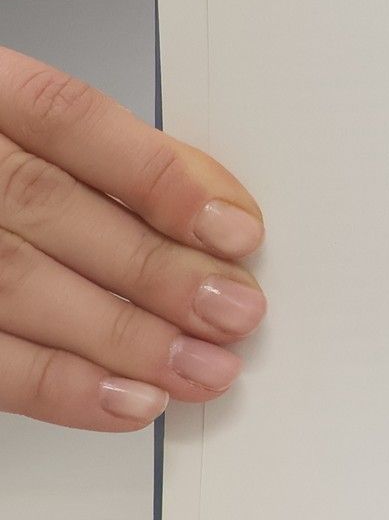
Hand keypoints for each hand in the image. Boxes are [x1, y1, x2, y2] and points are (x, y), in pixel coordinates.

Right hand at [0, 48, 264, 430]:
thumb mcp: (34, 134)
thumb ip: (110, 162)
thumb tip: (215, 217)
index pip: (71, 120)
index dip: (159, 176)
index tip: (236, 229)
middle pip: (52, 210)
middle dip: (155, 269)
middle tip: (234, 310)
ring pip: (19, 285)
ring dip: (124, 337)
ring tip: (200, 367)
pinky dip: (62, 385)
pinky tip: (128, 399)